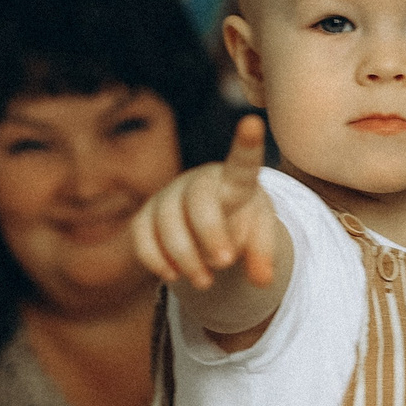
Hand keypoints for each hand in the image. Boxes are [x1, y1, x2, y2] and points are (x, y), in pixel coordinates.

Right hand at [131, 115, 276, 292]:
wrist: (206, 220)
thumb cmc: (238, 219)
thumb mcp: (259, 233)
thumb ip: (264, 253)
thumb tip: (262, 280)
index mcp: (233, 182)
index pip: (242, 163)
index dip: (247, 145)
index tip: (253, 123)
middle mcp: (197, 183)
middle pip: (199, 202)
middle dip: (211, 236)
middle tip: (225, 263)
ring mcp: (167, 198)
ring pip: (167, 225)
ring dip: (186, 259)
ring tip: (205, 282)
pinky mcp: (145, 217)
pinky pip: (142, 237)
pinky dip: (157, 261)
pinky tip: (174, 275)